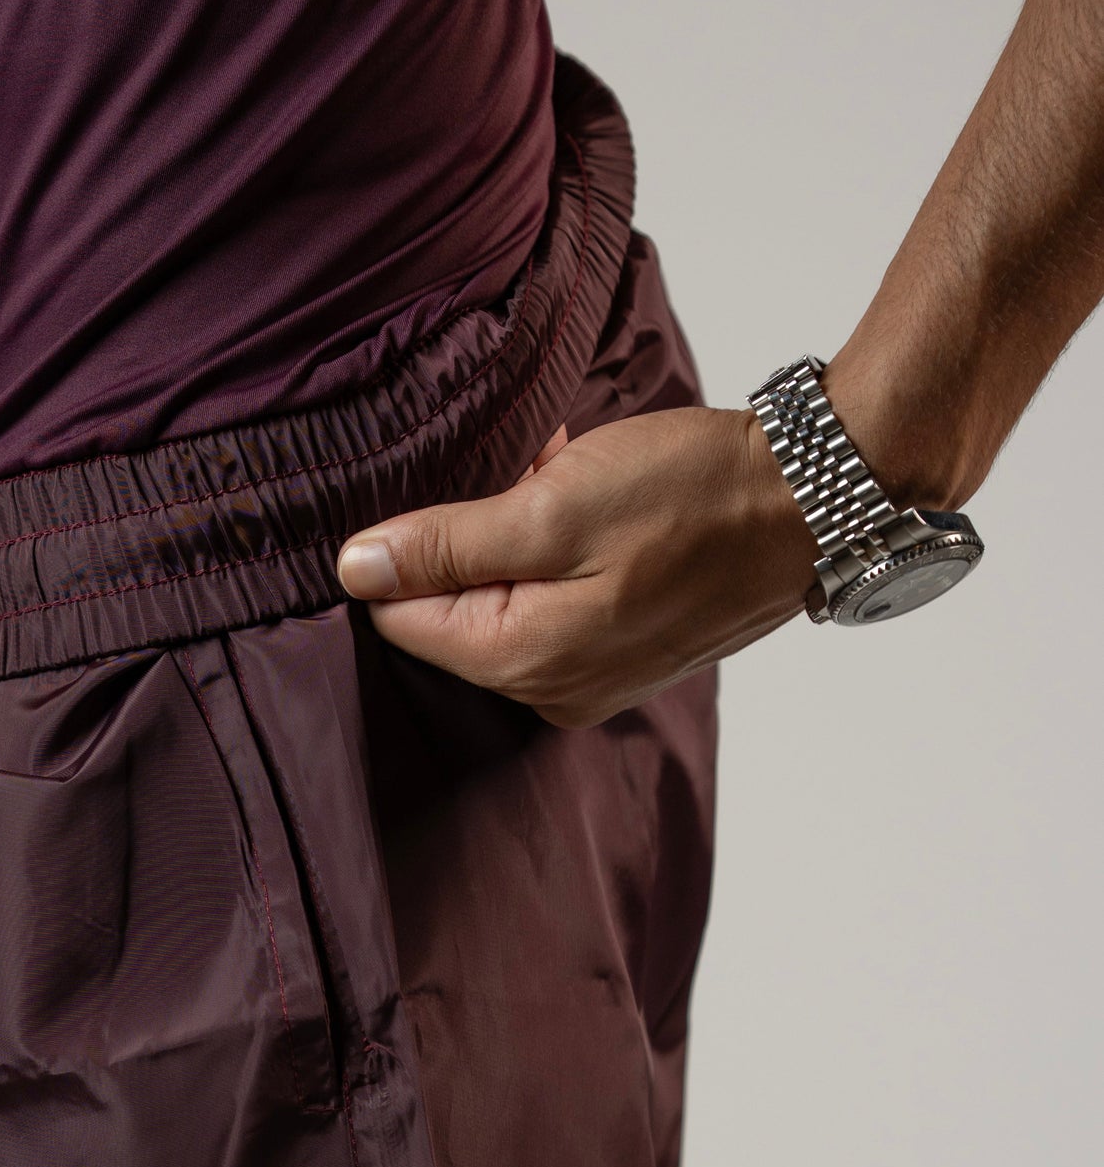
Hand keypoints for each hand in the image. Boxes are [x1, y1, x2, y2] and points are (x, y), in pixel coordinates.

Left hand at [335, 406, 819, 728]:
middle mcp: (548, 692)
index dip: (414, 543)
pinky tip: (596, 502)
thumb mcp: (551, 505)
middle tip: (532, 474)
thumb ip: (445, 544)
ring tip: (569, 478)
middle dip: (473, 536)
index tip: (470, 487)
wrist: (811, 502)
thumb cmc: (690, 496)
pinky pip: (556, 604)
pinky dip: (561, 551)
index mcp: (519, 662)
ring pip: (505, 600)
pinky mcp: (624, 656)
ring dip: (519, 534)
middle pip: (452, 612)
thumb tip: (354, 568)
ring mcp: (590, 681)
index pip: (401, 617)